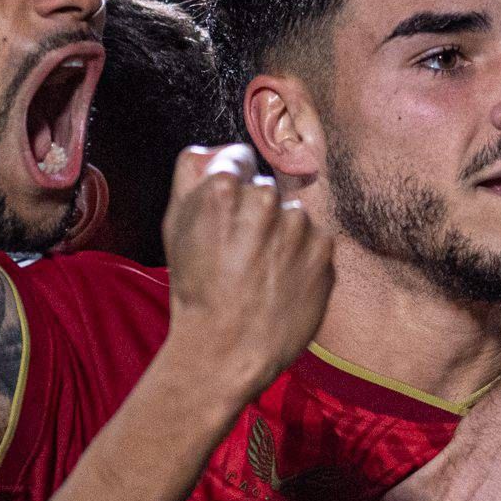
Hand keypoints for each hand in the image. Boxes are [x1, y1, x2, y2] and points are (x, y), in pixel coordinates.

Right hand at [159, 145, 331, 400]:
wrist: (227, 350)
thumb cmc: (196, 290)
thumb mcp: (174, 227)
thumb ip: (190, 175)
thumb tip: (213, 150)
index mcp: (224, 187)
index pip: (240, 159)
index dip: (231, 186)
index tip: (227, 214)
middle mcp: (266, 200)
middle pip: (265, 190)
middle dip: (255, 213)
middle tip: (240, 253)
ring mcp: (300, 227)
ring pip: (292, 216)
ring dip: (282, 236)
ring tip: (261, 272)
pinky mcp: (326, 253)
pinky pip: (315, 242)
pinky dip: (303, 258)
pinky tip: (282, 282)